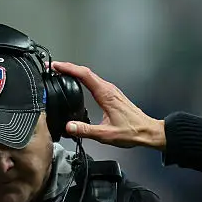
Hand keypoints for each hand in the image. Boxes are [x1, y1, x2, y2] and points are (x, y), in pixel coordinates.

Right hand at [50, 61, 165, 149]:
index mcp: (106, 94)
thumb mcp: (106, 134)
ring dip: (75, 72)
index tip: (56, 66)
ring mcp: (111, 91)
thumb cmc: (132, 131)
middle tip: (54, 68)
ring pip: (90, 76)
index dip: (68, 68)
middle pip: (85, 72)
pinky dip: (83, 79)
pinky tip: (78, 83)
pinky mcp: (112, 95)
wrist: (147, 131)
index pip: (84, 75)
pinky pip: (95, 82)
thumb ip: (86, 131)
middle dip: (68, 68)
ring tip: (62, 73)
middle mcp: (108, 89)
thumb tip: (69, 127)